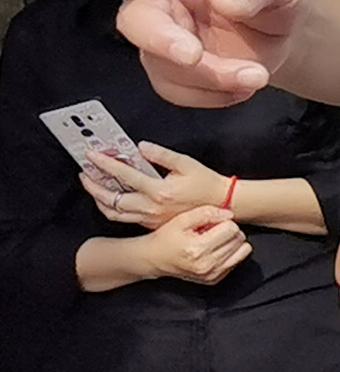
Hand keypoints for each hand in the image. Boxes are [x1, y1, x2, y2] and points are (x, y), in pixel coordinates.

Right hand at [61, 0, 308, 104]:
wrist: (291, 33)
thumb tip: (229, 3)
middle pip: (136, 21)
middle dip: (161, 41)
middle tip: (194, 56)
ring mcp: (165, 38)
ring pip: (162, 65)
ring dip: (209, 78)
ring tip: (255, 74)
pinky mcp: (174, 72)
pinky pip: (179, 91)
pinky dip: (214, 95)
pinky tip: (242, 83)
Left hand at [81, 144, 226, 229]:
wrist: (222, 205)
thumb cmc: (206, 184)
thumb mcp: (186, 164)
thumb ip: (162, 155)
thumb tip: (141, 147)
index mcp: (159, 191)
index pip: (124, 175)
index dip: (104, 163)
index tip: (92, 155)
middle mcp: (151, 207)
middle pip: (111, 198)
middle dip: (93, 185)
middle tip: (85, 174)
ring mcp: (150, 218)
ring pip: (114, 212)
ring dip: (99, 199)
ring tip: (93, 188)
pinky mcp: (152, 224)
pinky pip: (124, 218)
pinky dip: (112, 208)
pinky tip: (109, 199)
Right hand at [144, 205, 248, 285]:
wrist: (153, 259)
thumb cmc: (165, 238)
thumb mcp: (181, 220)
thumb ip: (206, 213)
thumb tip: (228, 214)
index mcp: (198, 249)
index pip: (231, 229)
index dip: (223, 221)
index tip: (211, 223)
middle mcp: (207, 264)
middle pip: (239, 239)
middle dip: (228, 231)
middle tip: (211, 231)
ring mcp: (211, 274)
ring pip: (242, 251)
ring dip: (232, 242)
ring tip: (214, 240)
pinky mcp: (214, 279)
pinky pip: (236, 262)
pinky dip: (229, 254)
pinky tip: (212, 251)